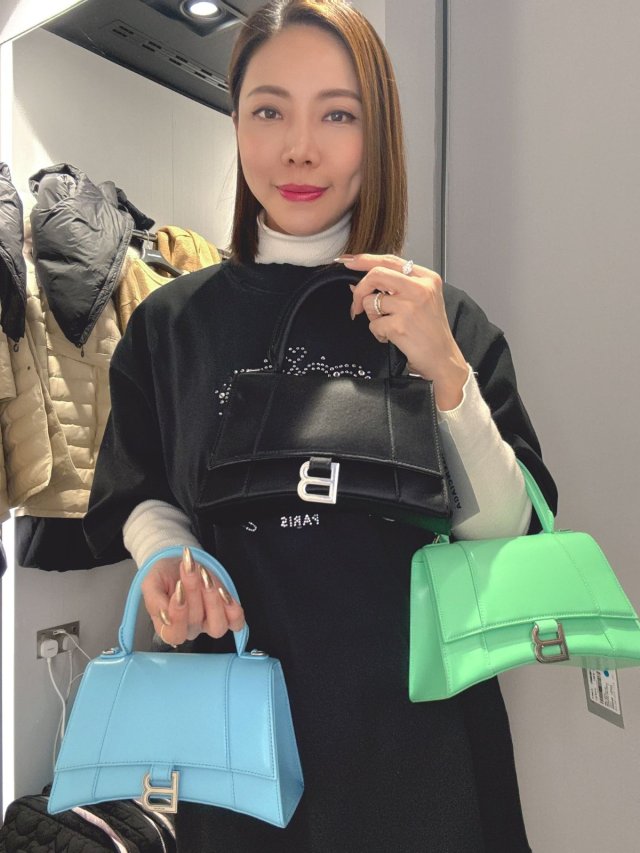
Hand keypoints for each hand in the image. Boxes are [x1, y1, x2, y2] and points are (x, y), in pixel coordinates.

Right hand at [141, 547, 244, 645]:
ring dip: (213, 600)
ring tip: (206, 578)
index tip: (178, 588)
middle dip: (192, 591)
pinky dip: (233, 609)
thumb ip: (153, 601)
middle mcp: (190, 628)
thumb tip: (164, 615)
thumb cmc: (164, 576)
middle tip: (189, 569)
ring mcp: (210, 623)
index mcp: (169, 627)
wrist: (181, 561)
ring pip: (217, 627)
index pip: (174, 634)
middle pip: (195, 622)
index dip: (178, 614)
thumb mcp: (150, 583)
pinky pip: (236, 622)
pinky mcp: (227, 614)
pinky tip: (223, 591)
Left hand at [339, 254, 468, 410]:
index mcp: (426, 278)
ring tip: (389, 325)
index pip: (390, 260)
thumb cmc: (431, 331)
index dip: (365, 260)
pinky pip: (373, 324)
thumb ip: (394, 287)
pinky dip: (378, 333)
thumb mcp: (421, 300)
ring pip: (371, 301)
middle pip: (376, 274)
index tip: (348, 261)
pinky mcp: (400, 325)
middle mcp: (420, 288)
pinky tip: (392, 337)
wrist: (442, 358)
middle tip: (356, 304)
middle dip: (360, 289)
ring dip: (373, 317)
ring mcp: (410, 306)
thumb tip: (358, 283)